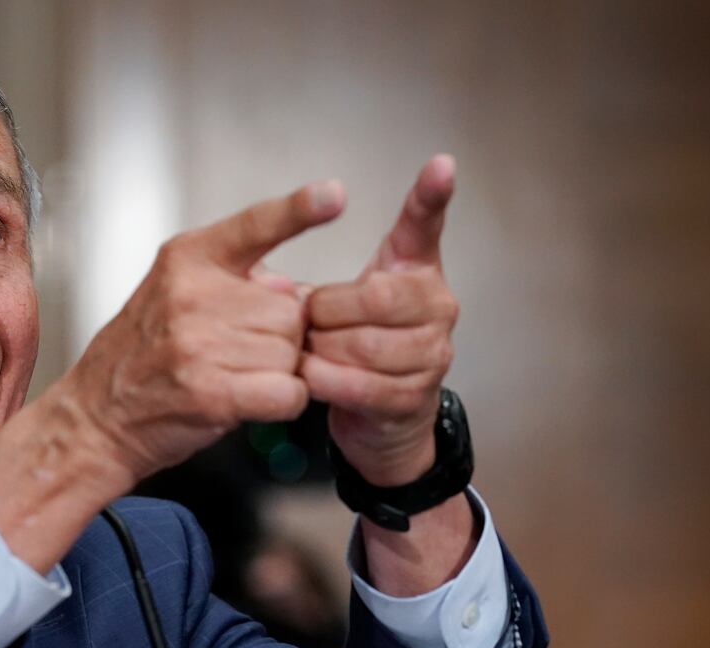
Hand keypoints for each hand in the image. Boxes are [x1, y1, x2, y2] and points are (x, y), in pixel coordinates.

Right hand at [58, 180, 345, 489]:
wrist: (97, 417)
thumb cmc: (140, 358)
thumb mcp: (173, 292)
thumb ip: (232, 280)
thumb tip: (289, 291)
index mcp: (188, 259)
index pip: (255, 225)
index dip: (299, 210)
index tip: (333, 194)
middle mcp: (194, 294)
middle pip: (290, 309)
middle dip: (280, 336)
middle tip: (238, 353)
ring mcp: (200, 343)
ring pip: (291, 352)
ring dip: (278, 371)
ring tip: (234, 377)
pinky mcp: (212, 392)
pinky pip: (287, 391)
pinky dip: (283, 402)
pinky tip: (251, 401)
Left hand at [300, 155, 459, 486]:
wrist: (378, 419)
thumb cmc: (354, 348)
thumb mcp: (342, 305)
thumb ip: (320, 283)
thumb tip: (268, 280)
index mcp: (416, 272)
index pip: (426, 228)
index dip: (432, 198)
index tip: (440, 165)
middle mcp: (436, 306)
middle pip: (377, 296)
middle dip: (328, 312)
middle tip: (308, 322)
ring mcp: (432, 353)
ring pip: (366, 344)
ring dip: (322, 350)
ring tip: (307, 351)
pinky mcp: (413, 396)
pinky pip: (362, 383)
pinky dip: (326, 380)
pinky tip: (309, 376)